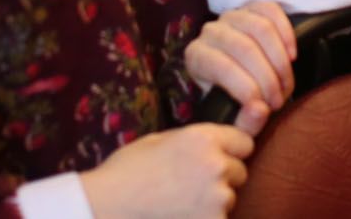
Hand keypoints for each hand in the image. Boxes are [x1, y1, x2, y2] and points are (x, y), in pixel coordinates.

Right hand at [79, 124, 254, 218]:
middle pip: (239, 172)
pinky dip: (206, 218)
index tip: (219, 158)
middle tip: (191, 185)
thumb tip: (218, 144)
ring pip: (229, 199)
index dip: (230, 151)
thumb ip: (196, 140)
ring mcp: (216, 198)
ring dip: (213, 202)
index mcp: (203, 138)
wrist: (105, 207)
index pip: (244, 142)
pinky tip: (180, 215)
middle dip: (223, 178)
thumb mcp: (160, 140)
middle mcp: (215, 165)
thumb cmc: (126, 173)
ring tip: (181, 203)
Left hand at [185, 0, 297, 134]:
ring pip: (262, 28)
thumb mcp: (231, 118)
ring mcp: (232, 15)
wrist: (237, 77)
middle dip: (268, 78)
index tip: (265, 107)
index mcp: (197, 56)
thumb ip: (244, 121)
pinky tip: (292, 57)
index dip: (247, 88)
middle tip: (279, 100)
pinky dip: (286, 34)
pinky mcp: (253, 7)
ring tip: (286, 84)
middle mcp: (211, 31)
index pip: (223, 67)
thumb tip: (260, 109)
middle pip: (245, 47)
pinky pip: (273, 11)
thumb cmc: (232, 100)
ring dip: (280, 60)